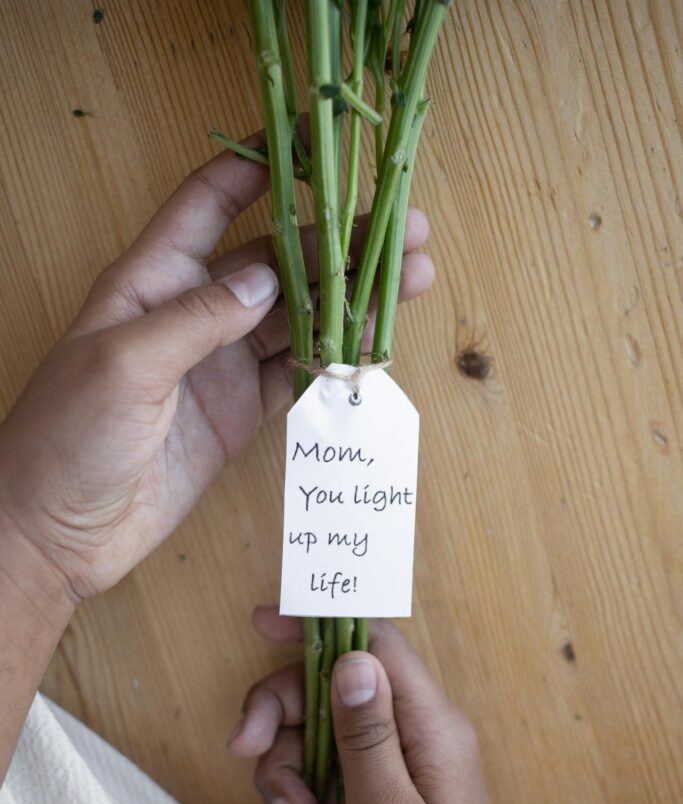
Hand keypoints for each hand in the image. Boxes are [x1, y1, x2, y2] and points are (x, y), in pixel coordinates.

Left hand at [0, 138, 431, 602]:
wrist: (57, 531)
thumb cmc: (66, 436)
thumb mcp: (124, 365)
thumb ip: (197, 319)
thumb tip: (265, 280)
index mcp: (152, 281)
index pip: (210, 203)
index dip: (260, 167)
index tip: (319, 145)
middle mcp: (192, 314)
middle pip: (278, 264)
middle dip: (339, 245)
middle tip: (405, 233)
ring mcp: (220, 367)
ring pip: (298, 321)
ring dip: (352, 303)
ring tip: (411, 281)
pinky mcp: (238, 415)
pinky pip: (295, 379)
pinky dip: (335, 365)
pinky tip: (374, 348)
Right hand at [230, 609, 559, 803]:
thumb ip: (367, 734)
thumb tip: (351, 659)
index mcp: (430, 725)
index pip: (374, 645)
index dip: (318, 627)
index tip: (262, 624)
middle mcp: (412, 733)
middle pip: (330, 687)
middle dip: (281, 716)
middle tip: (245, 751)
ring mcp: (391, 765)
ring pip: (316, 733)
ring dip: (286, 771)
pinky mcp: (374, 795)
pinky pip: (321, 772)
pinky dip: (297, 795)